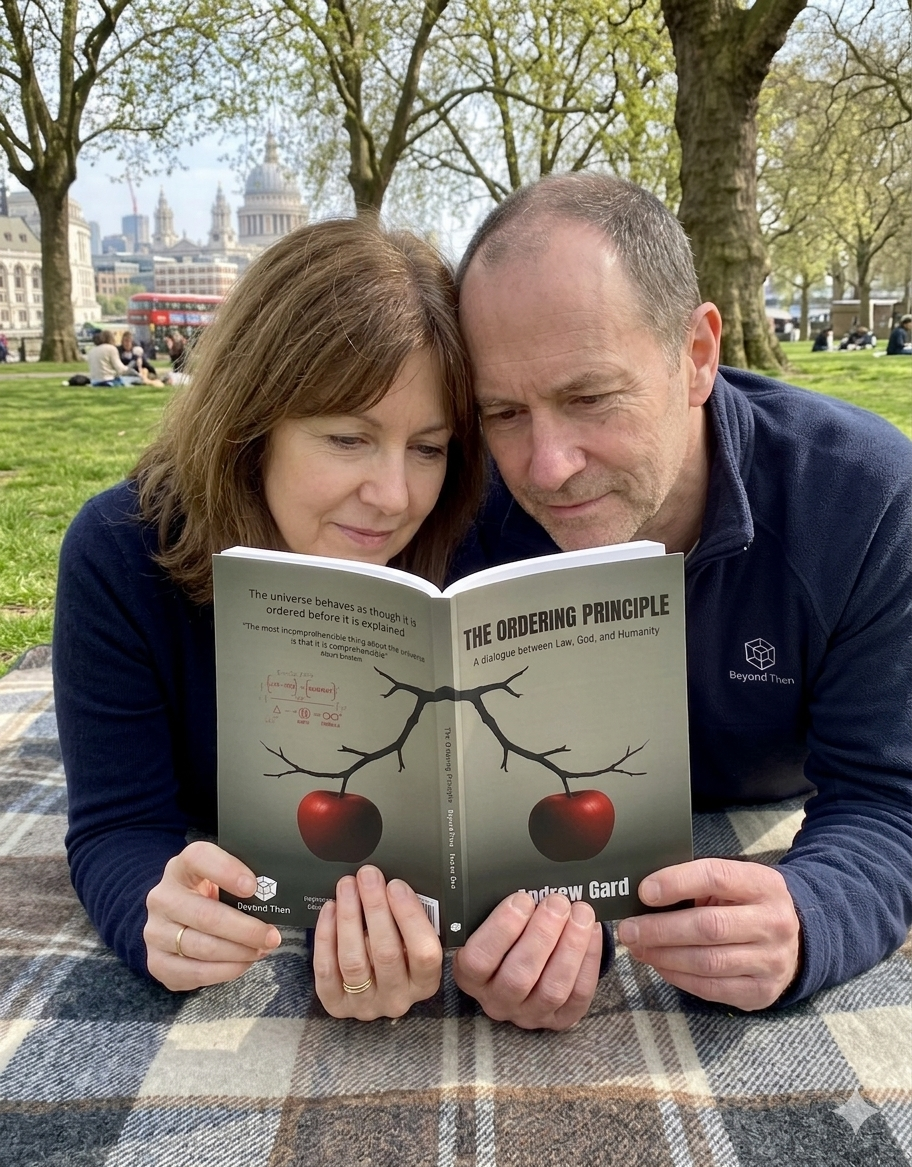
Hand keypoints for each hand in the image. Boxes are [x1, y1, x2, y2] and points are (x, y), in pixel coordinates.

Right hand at [144, 840, 281, 990]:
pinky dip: (224, 971)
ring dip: (238, 953)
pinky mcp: (157, 962)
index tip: (252, 886)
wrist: (175, 919)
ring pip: (201, 947)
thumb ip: (242, 881)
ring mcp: (155, 932)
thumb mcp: (221, 879)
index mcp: (181, 868)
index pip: (198, 858)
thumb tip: (277, 893)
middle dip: (245, 929)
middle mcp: (162, 898)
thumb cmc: (210, 895)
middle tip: (272, 936)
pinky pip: (194, 972)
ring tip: (262, 950)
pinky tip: (242, 964)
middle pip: (206, 915)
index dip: (226, 871)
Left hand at [313, 866, 441, 1019]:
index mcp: (425, 982)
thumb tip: (395, 883)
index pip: (425, 953)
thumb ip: (411, 918)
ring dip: (349, 917)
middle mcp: (397, 998)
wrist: (373, 985)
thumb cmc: (398, 951)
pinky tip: (330, 908)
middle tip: (368, 877)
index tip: (396, 886)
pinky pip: (327, 969)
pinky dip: (327, 936)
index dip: (410, 917)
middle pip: (386, 953)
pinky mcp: (337, 1004)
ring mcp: (366, 1004)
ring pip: (354, 961)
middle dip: (375, 908)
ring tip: (347, 887)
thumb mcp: (413, 939)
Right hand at [452, 892, 601, 1029]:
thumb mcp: (492, 921)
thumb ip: (504, 908)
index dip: (501, 929)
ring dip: (570, 947)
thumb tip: (525, 877)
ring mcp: (529, 1013)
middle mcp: (497, 1000)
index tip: (522, 899)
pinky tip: (592, 932)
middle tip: (558, 901)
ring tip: (580, 913)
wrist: (527, 961)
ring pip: (552, 988)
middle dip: (543, 934)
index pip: (479, 959)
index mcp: (471, 974)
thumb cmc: (509, 933)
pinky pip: (578, 995)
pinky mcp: (559, 1020)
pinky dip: (589, 960)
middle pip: (519, 976)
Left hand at [617, 858, 800, 1009]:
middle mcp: (773, 923)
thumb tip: (643, 892)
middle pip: (708, 926)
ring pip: (707, 961)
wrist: (794, 940)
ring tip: (637, 947)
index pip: (716, 877)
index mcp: (763, 885)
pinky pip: (711, 988)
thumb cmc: (746, 904)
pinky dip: (677, 976)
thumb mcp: (733, 883)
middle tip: (628, 929)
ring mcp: (771, 961)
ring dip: (663, 956)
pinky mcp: (761, 991)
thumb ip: (696, 883)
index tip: (644, 891)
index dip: (676, 883)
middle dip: (660, 929)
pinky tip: (659, 964)